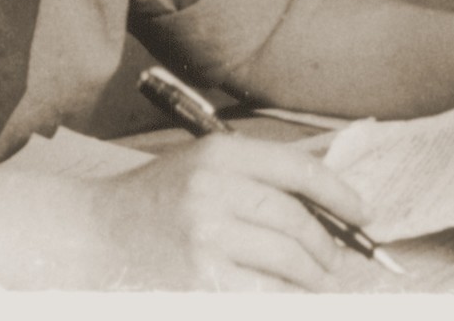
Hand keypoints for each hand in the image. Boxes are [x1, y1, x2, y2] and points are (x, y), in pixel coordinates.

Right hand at [87, 135, 368, 290]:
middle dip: (329, 246)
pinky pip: (266, 296)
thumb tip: (327, 204)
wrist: (90, 236)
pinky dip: (286, 298)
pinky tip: (289, 296)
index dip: (340, 194)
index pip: (298, 169)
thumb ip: (256, 178)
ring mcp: (205, 241)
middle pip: (298, 221)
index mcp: (216, 155)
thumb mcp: (200, 168)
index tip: (363, 213)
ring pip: (289, 263)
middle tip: (338, 259)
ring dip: (314, 279)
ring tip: (317, 282)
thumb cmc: (152, 203)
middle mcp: (211, 192)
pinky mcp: (200, 284)